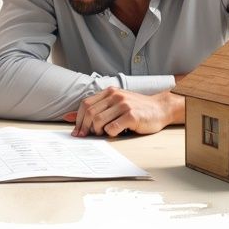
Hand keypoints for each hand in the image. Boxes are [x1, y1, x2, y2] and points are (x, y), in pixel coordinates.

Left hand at [62, 87, 183, 136]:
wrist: (160, 108)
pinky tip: (115, 133)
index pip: (85, 104)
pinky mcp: (132, 116)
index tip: (77, 131)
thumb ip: (96, 107)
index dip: (78, 119)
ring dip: (97, 131)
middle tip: (86, 136)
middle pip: (90, 113)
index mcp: (109, 92)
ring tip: (103, 133)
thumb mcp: (116, 103)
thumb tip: (68, 117)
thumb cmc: (137, 108)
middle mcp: (115, 96)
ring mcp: (124, 105)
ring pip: (98, 121)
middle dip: (84, 128)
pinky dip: (110, 134)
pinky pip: (112, 128)